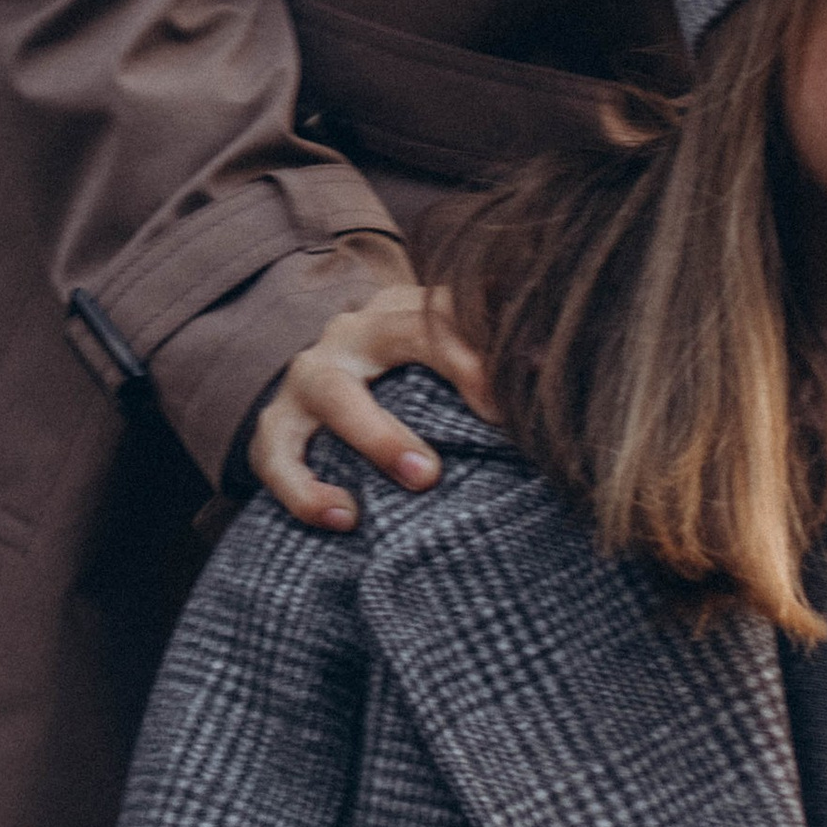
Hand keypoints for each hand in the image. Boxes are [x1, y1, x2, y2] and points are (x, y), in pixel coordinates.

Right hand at [247, 283, 496, 532]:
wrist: (329, 388)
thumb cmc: (409, 383)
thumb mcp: (448, 361)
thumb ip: (493, 363)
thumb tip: (551, 367)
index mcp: (400, 311)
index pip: (444, 308)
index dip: (479, 350)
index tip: (514, 402)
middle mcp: (350, 335)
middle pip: (391, 335)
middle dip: (441, 372)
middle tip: (475, 437)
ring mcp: (306, 379)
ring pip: (331, 393)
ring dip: (375, 435)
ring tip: (417, 482)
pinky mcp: (275, 428)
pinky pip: (277, 456)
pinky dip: (304, 490)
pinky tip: (344, 518)